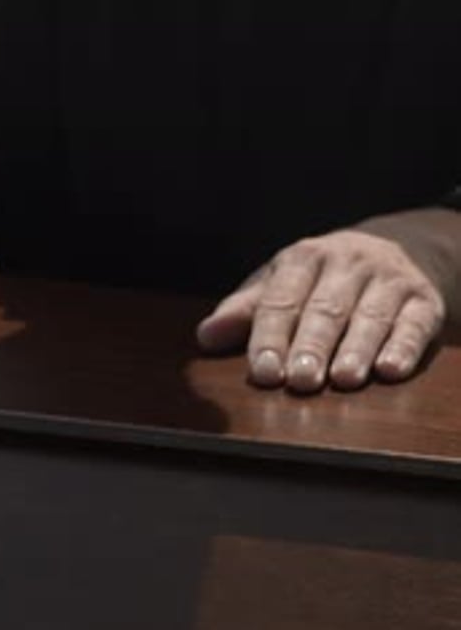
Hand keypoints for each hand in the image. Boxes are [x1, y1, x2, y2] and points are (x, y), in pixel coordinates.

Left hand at [196, 209, 458, 392]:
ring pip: (371, 315)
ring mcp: (389, 279)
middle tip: (301, 381)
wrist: (398, 247)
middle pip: (326, 308)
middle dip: (312, 346)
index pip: (283, 299)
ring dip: (357, 348)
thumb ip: (245, 312)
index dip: (271, 336)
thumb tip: (205, 336)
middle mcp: (348, 263)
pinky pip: (415, 323)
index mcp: (305, 258)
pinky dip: (403, 346)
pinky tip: (390, 370)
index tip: (263, 371)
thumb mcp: (282, 284)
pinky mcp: (424, 300)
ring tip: (344, 379)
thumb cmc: (324, 279)